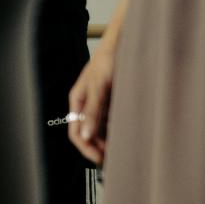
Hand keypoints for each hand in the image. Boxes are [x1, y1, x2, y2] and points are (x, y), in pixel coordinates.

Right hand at [67, 45, 115, 165]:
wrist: (124, 44)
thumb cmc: (107, 60)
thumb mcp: (99, 86)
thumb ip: (93, 110)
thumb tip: (86, 134)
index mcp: (78, 101)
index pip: (75, 132)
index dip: (86, 148)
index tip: (99, 159)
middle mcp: (88, 105)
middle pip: (89, 134)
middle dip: (99, 148)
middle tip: (115, 160)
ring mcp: (101, 103)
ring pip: (102, 129)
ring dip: (110, 140)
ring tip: (123, 151)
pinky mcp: (114, 101)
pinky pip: (113, 120)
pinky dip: (119, 130)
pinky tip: (129, 136)